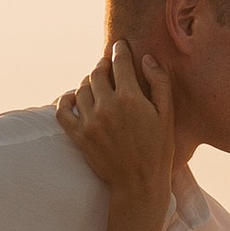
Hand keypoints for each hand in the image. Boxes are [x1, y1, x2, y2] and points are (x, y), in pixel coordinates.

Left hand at [56, 41, 175, 230]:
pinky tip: (73, 97)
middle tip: (108, 66)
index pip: (119, 62)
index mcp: (130, 98)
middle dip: (103, 65)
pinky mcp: (78, 135)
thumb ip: (159, 83)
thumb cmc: (158, 149)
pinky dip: (65, 99)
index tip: (119, 46)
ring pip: (81, 88)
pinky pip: (62, 110)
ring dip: (88, 81)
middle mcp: (107, 106)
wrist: (138, 184)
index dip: (119, 50)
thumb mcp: (167, 115)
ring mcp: (90, 121)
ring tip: (96, 83)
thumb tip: (146, 58)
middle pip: (97, 72)